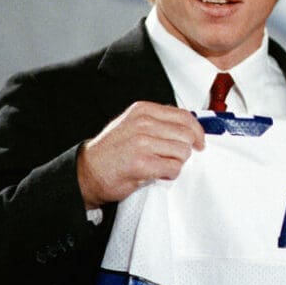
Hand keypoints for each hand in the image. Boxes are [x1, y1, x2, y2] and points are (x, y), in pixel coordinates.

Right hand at [77, 101, 205, 208]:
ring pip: (183, 152)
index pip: (184, 116)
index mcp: (143, 110)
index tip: (199, 142)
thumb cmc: (111, 152)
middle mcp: (143, 123)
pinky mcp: (142, 163)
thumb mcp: (133, 125)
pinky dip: (170, 174)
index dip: (197, 131)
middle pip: (186, 135)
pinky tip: (158, 174)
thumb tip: (188, 128)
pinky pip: (173, 168)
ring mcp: (142, 142)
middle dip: (185, 149)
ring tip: (161, 165)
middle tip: (173, 158)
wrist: (86, 173)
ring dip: (176, 163)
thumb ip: (158, 122)